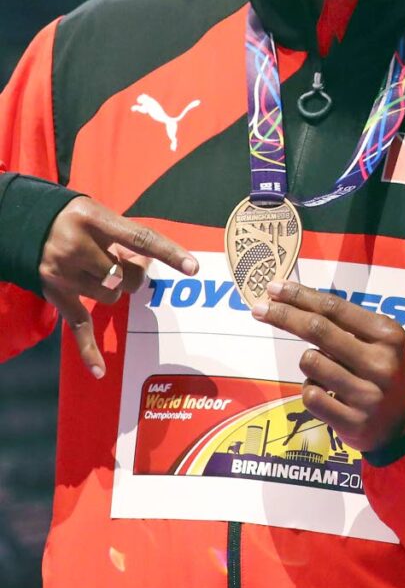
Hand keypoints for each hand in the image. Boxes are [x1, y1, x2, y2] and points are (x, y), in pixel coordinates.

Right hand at [40, 196, 197, 379]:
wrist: (28, 223)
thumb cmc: (77, 219)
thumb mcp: (101, 216)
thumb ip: (126, 238)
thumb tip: (149, 265)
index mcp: (94, 219)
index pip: (140, 238)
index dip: (169, 253)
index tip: (192, 267)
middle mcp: (76, 246)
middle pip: (124, 276)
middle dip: (132, 273)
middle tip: (121, 261)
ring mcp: (64, 272)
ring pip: (112, 297)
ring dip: (114, 290)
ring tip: (99, 272)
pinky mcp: (55, 293)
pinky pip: (78, 326)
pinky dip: (89, 350)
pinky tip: (99, 371)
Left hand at [251, 280, 404, 451]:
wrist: (401, 423)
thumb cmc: (379, 369)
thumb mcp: (375, 339)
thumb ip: (341, 321)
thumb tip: (289, 299)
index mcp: (388, 334)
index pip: (334, 308)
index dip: (300, 296)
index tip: (273, 288)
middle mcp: (380, 363)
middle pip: (317, 329)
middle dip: (284, 315)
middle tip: (259, 308)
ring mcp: (368, 396)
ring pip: (310, 363)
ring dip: (309, 363)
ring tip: (328, 372)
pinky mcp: (354, 423)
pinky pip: (310, 396)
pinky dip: (311, 390)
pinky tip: (329, 395)